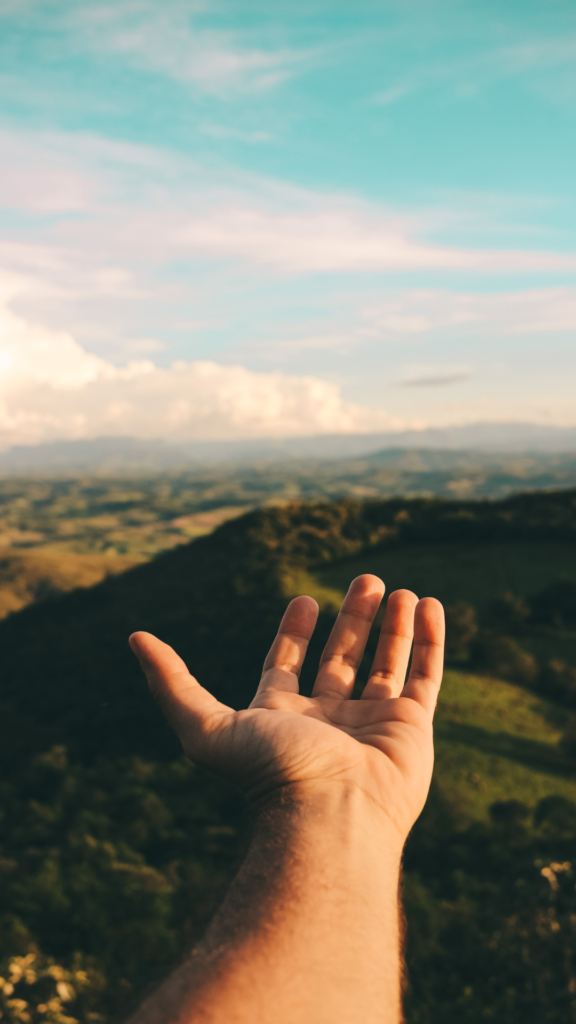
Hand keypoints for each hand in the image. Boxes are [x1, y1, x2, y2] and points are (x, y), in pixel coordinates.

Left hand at [129, 575, 443, 843]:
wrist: (331, 818)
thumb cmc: (270, 774)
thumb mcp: (206, 725)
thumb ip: (172, 682)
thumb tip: (135, 639)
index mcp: (284, 718)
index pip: (290, 666)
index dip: (296, 633)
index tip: (305, 599)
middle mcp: (329, 721)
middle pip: (342, 658)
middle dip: (353, 618)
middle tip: (367, 580)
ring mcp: (373, 724)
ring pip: (386, 664)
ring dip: (392, 626)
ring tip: (399, 588)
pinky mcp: (413, 728)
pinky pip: (425, 676)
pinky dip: (429, 641)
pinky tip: (430, 606)